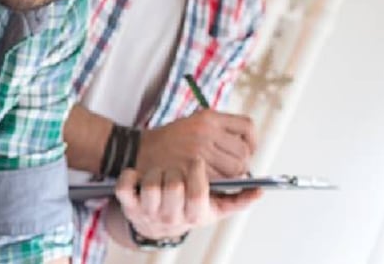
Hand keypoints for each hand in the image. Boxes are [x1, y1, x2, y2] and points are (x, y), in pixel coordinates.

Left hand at [115, 159, 261, 240]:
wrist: (154, 223)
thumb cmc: (187, 208)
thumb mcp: (213, 209)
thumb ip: (237, 200)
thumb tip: (259, 191)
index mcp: (193, 215)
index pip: (197, 195)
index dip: (197, 174)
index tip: (196, 160)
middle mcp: (171, 217)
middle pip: (174, 186)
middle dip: (176, 169)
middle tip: (177, 166)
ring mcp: (148, 212)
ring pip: (150, 185)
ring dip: (154, 172)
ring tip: (159, 171)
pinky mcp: (128, 205)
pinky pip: (124, 188)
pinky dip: (128, 176)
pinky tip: (136, 174)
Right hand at [137, 110, 255, 179]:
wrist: (139, 151)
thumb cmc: (168, 141)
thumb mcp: (193, 123)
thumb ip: (218, 131)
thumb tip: (247, 148)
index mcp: (208, 117)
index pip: (247, 126)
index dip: (252, 141)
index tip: (247, 149)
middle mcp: (206, 130)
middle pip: (244, 152)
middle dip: (242, 163)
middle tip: (232, 167)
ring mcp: (200, 149)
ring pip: (235, 169)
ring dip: (232, 176)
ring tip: (219, 174)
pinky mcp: (194, 167)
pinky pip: (221, 180)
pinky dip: (219, 183)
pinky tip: (208, 180)